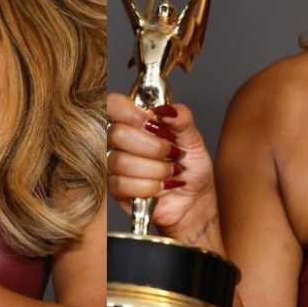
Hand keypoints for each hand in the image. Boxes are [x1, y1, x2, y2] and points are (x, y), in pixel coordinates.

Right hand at [107, 93, 216, 239]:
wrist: (194, 201)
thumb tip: (167, 109)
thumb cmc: (190, 168)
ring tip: (170, 172)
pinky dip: (150, 187)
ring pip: (122, 162)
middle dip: (153, 147)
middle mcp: (119, 141)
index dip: (130, 112)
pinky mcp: (115, 189)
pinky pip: (123, 184)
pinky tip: (161, 187)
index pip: (113, 105)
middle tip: (171, 152)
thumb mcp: (193, 139)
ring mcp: (114, 165)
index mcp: (135, 121)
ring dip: (156, 170)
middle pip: (117, 134)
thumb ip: (182, 118)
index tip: (152, 121)